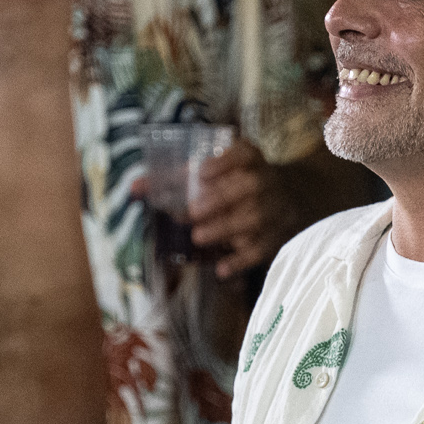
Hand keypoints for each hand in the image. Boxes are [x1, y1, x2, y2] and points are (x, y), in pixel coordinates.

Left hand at [187, 141, 298, 278]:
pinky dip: (241, 261)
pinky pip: (260, 250)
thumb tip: (134, 188)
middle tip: (193, 211)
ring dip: (225, 229)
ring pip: (253, 219)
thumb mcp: (217, 171)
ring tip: (198, 236)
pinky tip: (221, 269)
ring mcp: (272, 211)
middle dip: (220, 199)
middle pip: (248, 187)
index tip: (203, 173)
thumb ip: (177, 178)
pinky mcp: (273, 238)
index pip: (243, 154)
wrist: (289, 197)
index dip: (224, 163)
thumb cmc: (236, 182)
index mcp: (249, 160)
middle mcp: (264, 182)